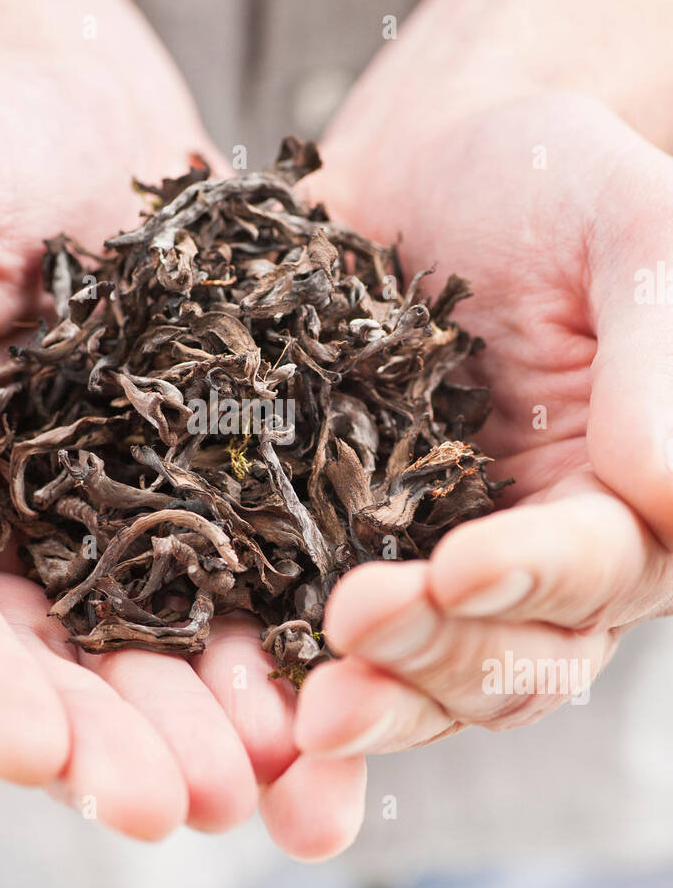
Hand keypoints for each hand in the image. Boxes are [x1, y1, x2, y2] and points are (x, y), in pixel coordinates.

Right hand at [0, 41, 365, 856]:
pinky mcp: (202, 491)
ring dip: (203, 723)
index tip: (36, 758)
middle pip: (42, 656)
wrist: (80, 107)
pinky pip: (240, 581)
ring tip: (270, 782)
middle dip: (108, 740)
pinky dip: (279, 644)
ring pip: (149, 645)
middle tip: (181, 811)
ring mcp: (105, 517)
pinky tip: (330, 698)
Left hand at [296, 92, 672, 755]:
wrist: (416, 172)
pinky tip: (256, 711)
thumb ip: (659, 351)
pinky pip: (330, 640)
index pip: (601, 564)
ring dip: (376, 699)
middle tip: (352, 633)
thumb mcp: (622, 223)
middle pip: (514, 655)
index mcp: (635, 495)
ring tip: (306, 714)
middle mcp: (547, 557)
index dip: (535, 575)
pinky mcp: (349, 558)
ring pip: (429, 674)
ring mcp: (444, 566)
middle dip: (437, 656)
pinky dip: (298, 685)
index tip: (459, 566)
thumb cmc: (539, 182)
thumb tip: (668, 493)